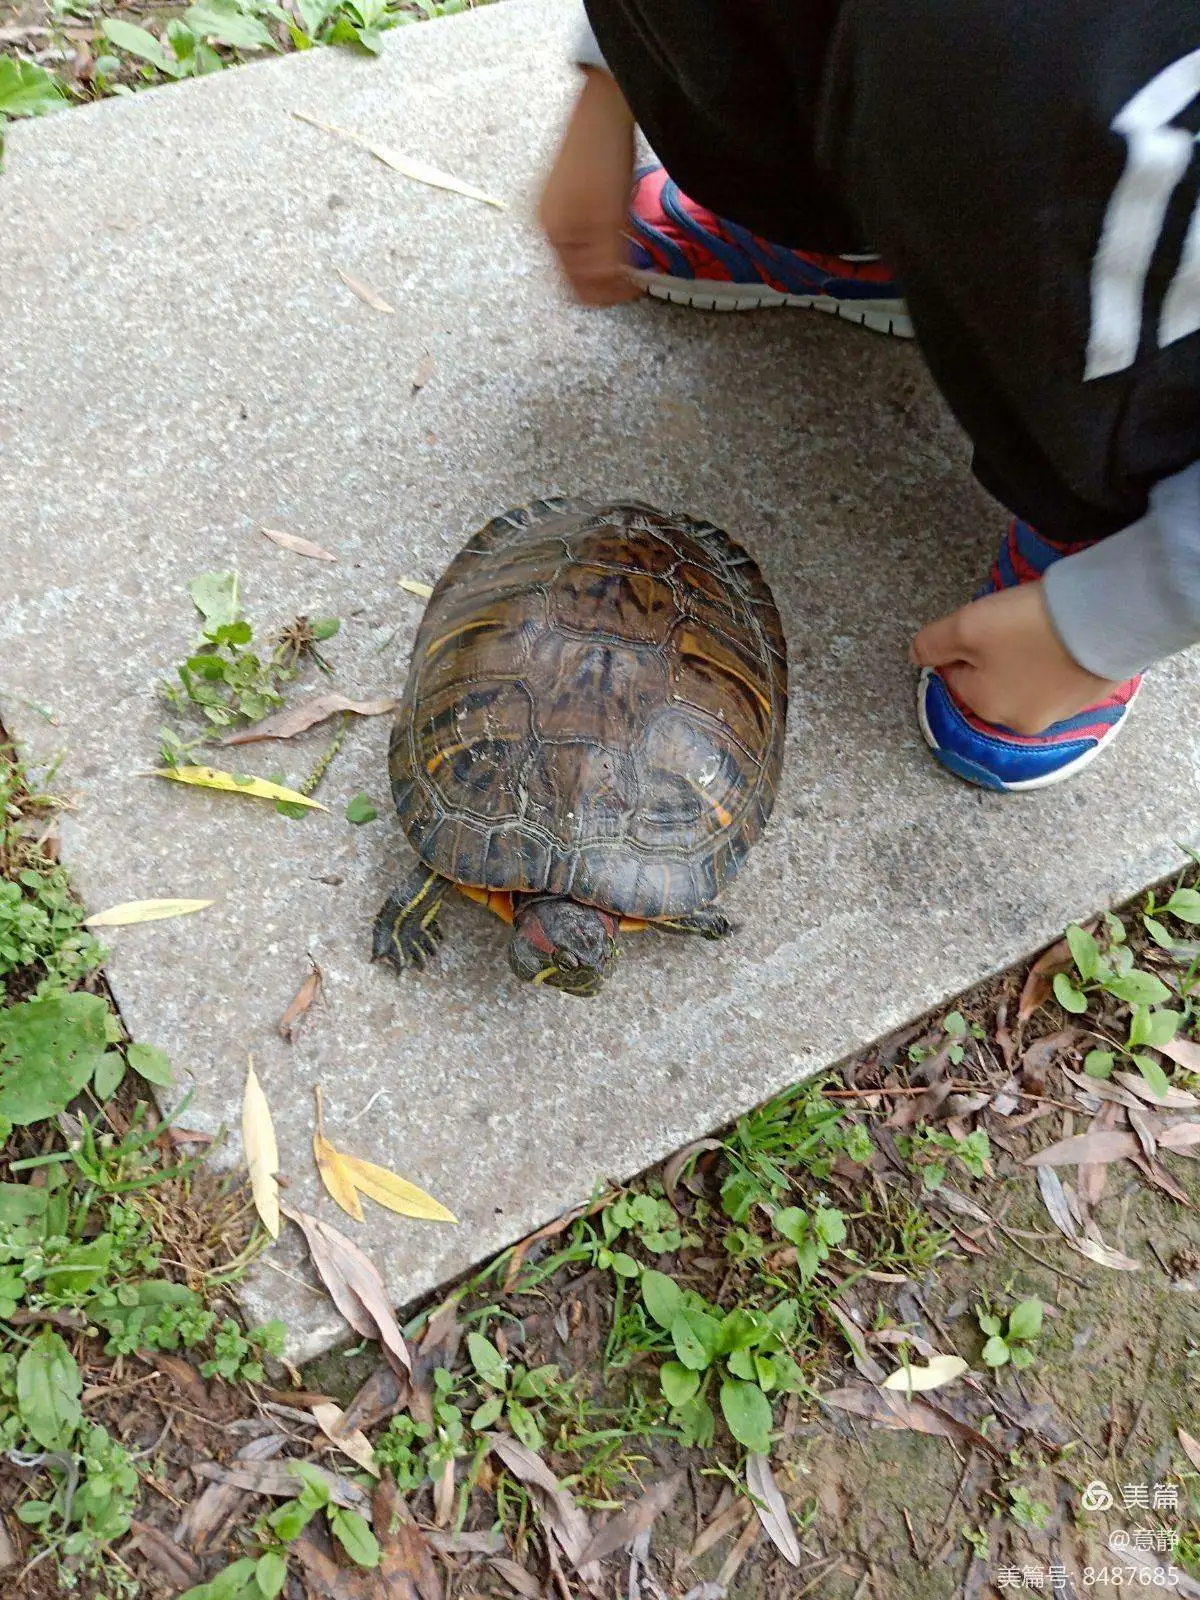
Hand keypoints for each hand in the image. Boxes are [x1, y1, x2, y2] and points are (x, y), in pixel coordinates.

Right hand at [538, 69, 637, 306]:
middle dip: (603, 278)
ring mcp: (554, 205)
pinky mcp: (565, 191)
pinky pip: (581, 231)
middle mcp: (547, 222)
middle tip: (633, 272)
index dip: (606, 295)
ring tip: (628, 247)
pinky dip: (599, 239)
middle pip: (575, 272)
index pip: (576, 287)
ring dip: (602, 259)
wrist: (605, 105)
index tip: (633, 289)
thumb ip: (603, 259)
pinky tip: (616, 226)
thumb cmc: (606, 158)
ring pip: (579, 252)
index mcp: (554, 232)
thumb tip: (601, 295)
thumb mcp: (608, 216)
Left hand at [911, 581, 1117, 734]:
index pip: (955, 675)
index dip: (962, 645)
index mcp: (987, 707)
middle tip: (1013, 623)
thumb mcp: (966, 626)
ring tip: (1042, 628)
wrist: (1107, 619)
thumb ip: (932, 643)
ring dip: (1027, 658)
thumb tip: (914, 656)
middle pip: (992, 680)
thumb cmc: (1028, 626)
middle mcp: (1022, 721)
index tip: (982, 623)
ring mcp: (1061, 712)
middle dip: (995, 654)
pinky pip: (1062, 678)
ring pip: (1027, 680)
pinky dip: (1059, 661)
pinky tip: (1066, 638)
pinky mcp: (1092, 696)